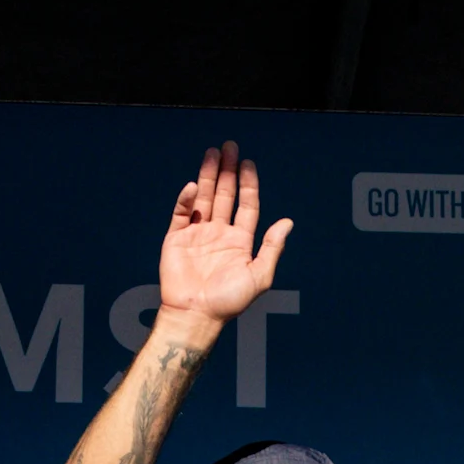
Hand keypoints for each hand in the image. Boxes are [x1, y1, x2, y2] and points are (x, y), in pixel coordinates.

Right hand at [159, 143, 289, 328]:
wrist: (196, 315)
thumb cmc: (229, 302)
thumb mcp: (259, 276)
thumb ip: (272, 247)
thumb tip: (287, 222)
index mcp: (239, 241)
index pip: (246, 205)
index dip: (248, 184)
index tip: (248, 163)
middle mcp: (219, 234)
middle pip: (224, 195)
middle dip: (227, 171)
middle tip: (229, 147)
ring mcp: (197, 235)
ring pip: (204, 198)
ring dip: (208, 176)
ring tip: (212, 153)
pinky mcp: (176, 239)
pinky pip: (182, 213)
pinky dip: (187, 199)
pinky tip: (194, 186)